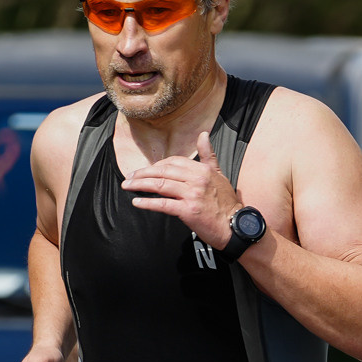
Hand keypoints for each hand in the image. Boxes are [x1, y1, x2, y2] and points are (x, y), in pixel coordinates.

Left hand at [121, 129, 242, 248]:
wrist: (234, 225)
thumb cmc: (226, 202)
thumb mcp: (219, 174)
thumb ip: (208, 155)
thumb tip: (203, 135)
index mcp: (202, 170)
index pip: (173, 162)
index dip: (157, 165)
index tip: (146, 170)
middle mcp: (197, 180)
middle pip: (163, 172)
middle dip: (143, 173)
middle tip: (129, 177)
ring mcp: (192, 195)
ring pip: (160, 185)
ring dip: (140, 185)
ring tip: (127, 186)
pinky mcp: (188, 211)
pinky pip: (163, 204)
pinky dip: (147, 203)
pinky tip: (137, 202)